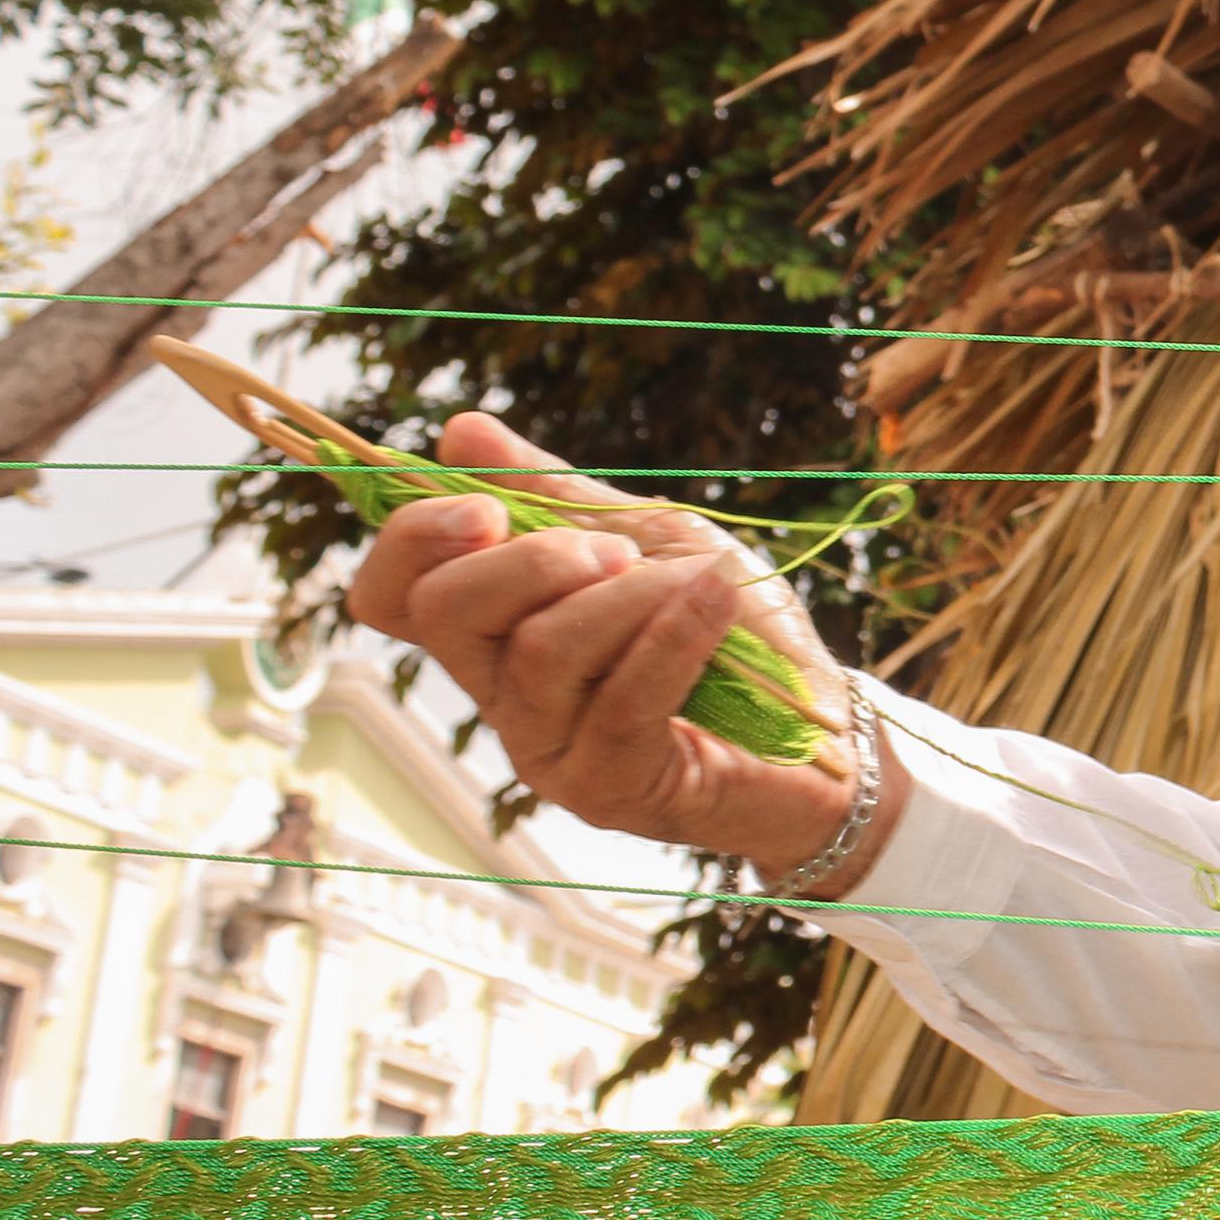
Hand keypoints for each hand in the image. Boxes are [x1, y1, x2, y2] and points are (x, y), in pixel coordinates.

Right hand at [342, 414, 904, 888]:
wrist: (828, 726)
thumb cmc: (738, 630)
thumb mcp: (651, 538)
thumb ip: (557, 495)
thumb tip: (460, 430)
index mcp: (499, 632)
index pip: (391, 594)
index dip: (414, 537)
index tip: (488, 507)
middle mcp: (504, 696)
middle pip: (442, 614)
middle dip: (530, 558)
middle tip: (615, 551)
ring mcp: (550, 750)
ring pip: (544, 649)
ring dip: (633, 594)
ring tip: (699, 582)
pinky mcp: (609, 789)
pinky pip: (622, 699)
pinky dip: (676, 633)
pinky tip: (717, 602)